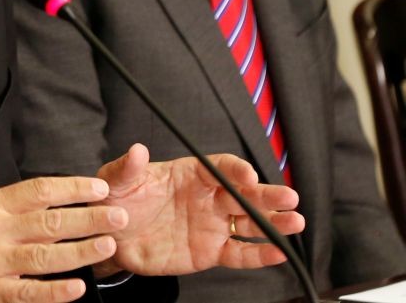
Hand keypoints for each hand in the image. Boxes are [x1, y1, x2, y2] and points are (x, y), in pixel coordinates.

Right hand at [0, 175, 129, 302]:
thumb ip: (4, 203)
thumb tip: (40, 197)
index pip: (40, 190)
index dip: (72, 188)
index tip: (98, 187)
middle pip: (50, 221)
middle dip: (88, 217)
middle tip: (117, 214)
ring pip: (46, 256)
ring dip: (80, 251)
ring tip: (107, 245)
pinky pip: (28, 292)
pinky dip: (54, 291)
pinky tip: (77, 287)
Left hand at [92, 144, 304, 276]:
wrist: (111, 237)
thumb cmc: (118, 200)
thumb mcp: (116, 180)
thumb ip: (127, 166)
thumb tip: (137, 150)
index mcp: (189, 173)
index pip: (218, 167)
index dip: (234, 169)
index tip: (246, 174)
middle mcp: (206, 197)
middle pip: (242, 193)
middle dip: (266, 194)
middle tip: (289, 196)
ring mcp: (211, 224)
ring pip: (248, 222)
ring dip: (272, 223)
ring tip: (295, 221)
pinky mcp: (209, 252)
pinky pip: (239, 254)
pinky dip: (259, 255)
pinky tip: (278, 252)